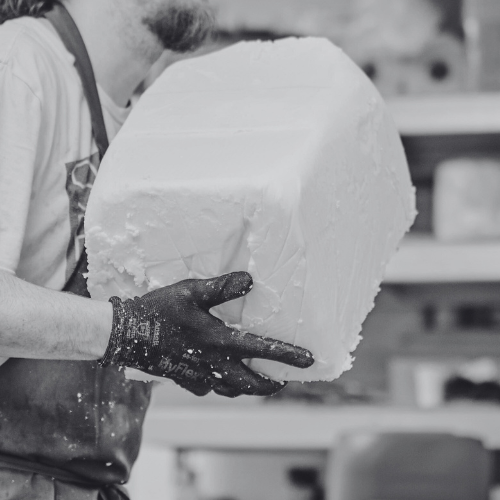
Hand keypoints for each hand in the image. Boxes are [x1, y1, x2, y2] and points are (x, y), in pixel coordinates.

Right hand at [99, 272, 313, 396]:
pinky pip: (211, 388)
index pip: (261, 350)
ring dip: (249, 387)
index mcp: (218, 340)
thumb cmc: (158, 310)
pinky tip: (223, 378)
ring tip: (259, 382)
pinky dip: (224, 386)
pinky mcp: (184, 380)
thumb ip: (222, 288)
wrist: (125, 334)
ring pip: (232, 389)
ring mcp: (198, 376)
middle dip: (271, 384)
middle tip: (283, 381)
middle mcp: (212, 363)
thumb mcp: (191, 291)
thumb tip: (250, 280)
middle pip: (251, 383)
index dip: (288, 356)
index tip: (308, 360)